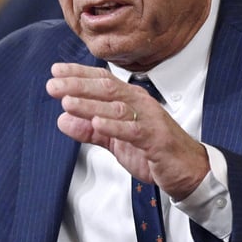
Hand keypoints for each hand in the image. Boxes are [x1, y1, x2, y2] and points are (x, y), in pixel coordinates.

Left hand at [45, 62, 208, 199]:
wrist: (188, 169)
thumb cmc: (154, 150)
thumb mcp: (115, 140)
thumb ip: (89, 130)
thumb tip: (62, 119)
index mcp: (131, 100)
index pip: (102, 80)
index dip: (79, 74)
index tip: (56, 71)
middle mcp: (140, 104)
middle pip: (107, 88)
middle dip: (78, 85)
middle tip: (53, 85)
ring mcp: (149, 120)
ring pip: (117, 107)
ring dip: (90, 104)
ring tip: (67, 102)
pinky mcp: (155, 140)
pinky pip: (133, 130)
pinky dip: (114, 127)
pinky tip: (97, 124)